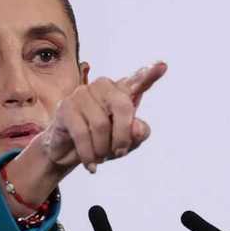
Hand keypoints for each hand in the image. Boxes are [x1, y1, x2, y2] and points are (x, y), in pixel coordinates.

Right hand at [37, 61, 166, 173]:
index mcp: (122, 92)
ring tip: (101, 157)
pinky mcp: (66, 107)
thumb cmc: (101, 141)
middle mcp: (103, 87)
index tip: (163, 65)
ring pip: (101, 124)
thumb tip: (137, 128)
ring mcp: (83, 94)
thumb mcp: (126, 142)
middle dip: (123, 136)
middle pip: (122, 107)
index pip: (138, 81)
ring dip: (103, 148)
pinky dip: (89, 154)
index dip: (150, 74)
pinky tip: (92, 165)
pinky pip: (82, 134)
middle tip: (120, 152)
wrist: (68, 152)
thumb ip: (138, 134)